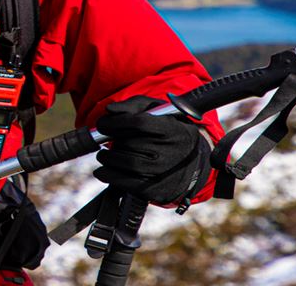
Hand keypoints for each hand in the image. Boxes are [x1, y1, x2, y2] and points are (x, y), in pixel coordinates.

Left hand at [93, 96, 211, 203]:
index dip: (116, 122)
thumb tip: (110, 110)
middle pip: (130, 143)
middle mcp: (171, 152)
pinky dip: (108, 175)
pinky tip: (104, 169)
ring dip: (108, 158)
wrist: (192, 163)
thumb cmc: (168, 132)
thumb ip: (134, 105)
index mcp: (173, 130)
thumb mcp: (158, 111)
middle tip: (109, 139)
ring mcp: (164, 173)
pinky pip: (126, 183)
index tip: (103, 124)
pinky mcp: (157, 191)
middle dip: (113, 140)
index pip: (140, 123)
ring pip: (126, 162)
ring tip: (106, 154)